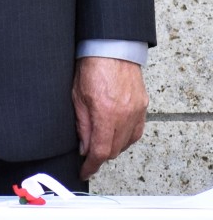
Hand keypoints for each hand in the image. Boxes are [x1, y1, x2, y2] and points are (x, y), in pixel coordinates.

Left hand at [72, 57, 148, 179]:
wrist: (111, 48)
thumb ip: (82, 125)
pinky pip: (136, 131)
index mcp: (105, 113)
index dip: (91, 165)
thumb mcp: (77, 97)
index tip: (84, 170)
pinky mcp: (143, 106)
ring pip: (126, 143)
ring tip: (100, 142)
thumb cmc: (91, 67)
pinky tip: (116, 134)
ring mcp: (136, 111)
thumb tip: (84, 147)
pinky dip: (126, 137)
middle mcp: (124, 115)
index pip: (100, 151)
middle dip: (100, 156)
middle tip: (87, 154)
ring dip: (113, 147)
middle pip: (114, 150)